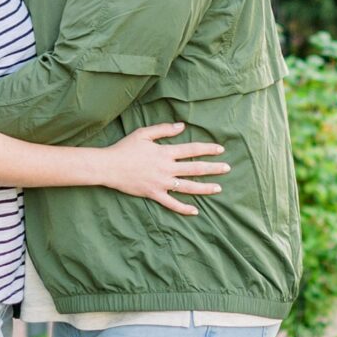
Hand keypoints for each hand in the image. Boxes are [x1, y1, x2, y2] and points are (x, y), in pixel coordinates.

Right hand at [103, 121, 227, 213]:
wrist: (109, 166)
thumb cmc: (125, 148)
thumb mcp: (144, 133)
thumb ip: (164, 130)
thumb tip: (182, 126)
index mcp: (165, 152)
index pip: (191, 150)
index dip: (207, 149)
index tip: (220, 150)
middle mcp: (166, 168)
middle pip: (194, 168)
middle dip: (212, 168)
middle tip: (227, 168)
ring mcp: (161, 183)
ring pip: (188, 187)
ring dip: (205, 188)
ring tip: (218, 188)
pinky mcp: (154, 194)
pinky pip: (172, 204)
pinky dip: (184, 208)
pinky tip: (195, 210)